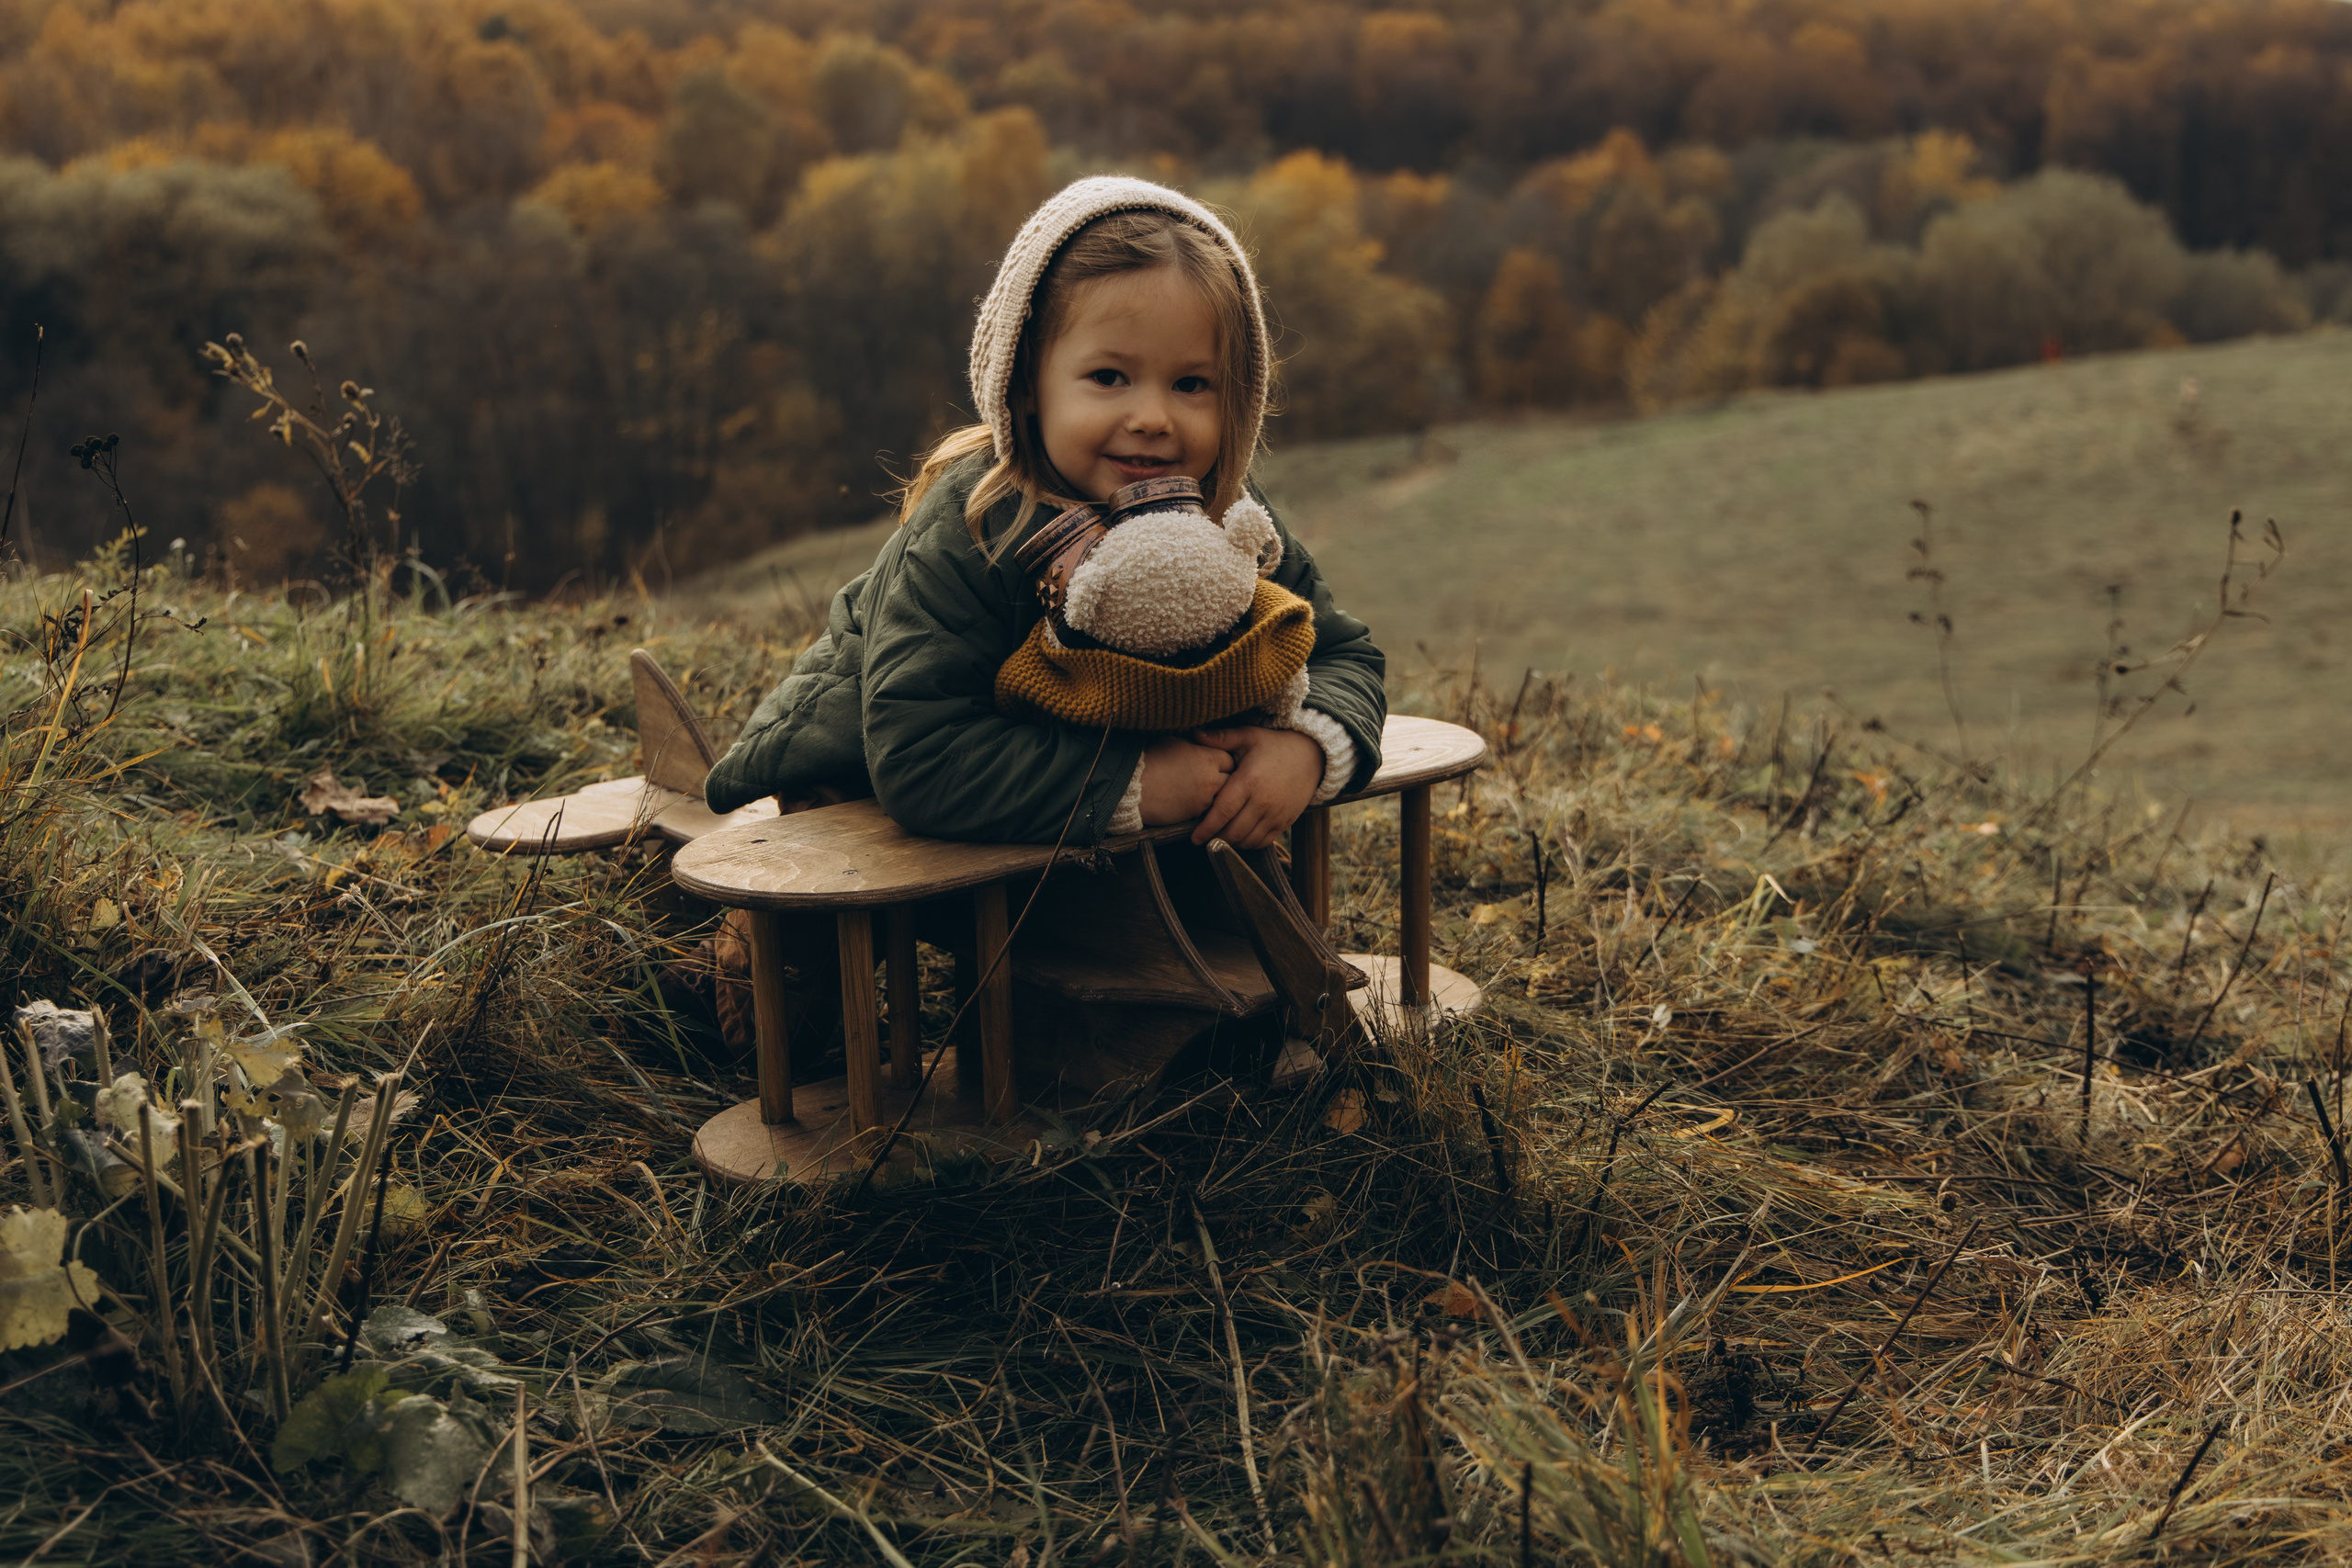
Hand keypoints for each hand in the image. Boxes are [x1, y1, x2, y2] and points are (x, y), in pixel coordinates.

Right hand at [1138, 734, 1233, 825]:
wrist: (1133, 787)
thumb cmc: (1149, 761)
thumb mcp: (1174, 743)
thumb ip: (1194, 746)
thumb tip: (1200, 746)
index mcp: (1208, 759)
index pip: (1229, 760)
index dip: (1223, 760)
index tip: (1217, 761)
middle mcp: (1211, 780)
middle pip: (1231, 780)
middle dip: (1224, 778)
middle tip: (1213, 776)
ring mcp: (1204, 800)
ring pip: (1221, 798)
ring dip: (1215, 794)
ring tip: (1201, 788)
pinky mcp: (1194, 815)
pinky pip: (1207, 810)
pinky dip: (1203, 806)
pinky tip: (1190, 799)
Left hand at [1190, 726, 1323, 847]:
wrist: (1312, 755)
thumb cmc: (1274, 745)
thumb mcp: (1249, 736)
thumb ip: (1222, 737)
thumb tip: (1195, 735)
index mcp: (1249, 781)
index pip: (1223, 811)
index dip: (1207, 828)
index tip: (1194, 837)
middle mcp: (1263, 801)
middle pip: (1234, 831)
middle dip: (1215, 839)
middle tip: (1203, 839)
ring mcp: (1276, 814)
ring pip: (1248, 840)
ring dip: (1231, 843)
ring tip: (1219, 838)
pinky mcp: (1285, 822)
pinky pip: (1263, 842)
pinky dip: (1249, 844)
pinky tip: (1239, 837)